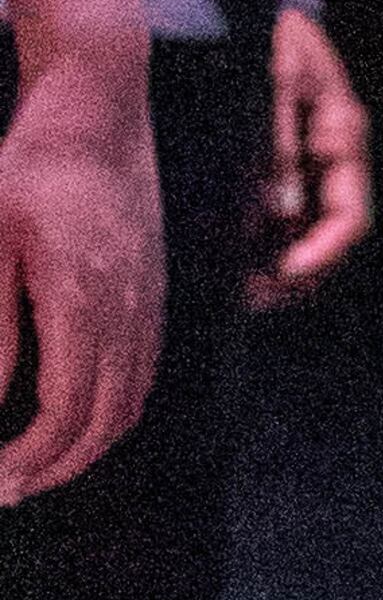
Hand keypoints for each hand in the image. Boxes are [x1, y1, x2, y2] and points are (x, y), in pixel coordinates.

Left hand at [0, 34, 160, 497]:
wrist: (100, 109)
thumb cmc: (31, 166)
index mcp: (85, 306)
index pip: (65, 414)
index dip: (29, 459)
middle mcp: (128, 315)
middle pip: (104, 422)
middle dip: (55, 467)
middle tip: (9, 490)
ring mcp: (148, 304)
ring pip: (129, 403)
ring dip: (86, 447)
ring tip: (41, 466)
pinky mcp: (152, 291)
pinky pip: (142, 374)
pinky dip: (111, 412)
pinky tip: (79, 415)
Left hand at [248, 1, 370, 300]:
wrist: (241, 2)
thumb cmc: (263, 31)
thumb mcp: (271, 78)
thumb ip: (276, 139)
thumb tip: (278, 207)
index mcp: (345, 136)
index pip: (350, 219)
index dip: (320, 256)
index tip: (282, 278)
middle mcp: (334, 157)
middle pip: (329, 238)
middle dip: (296, 275)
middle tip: (250, 298)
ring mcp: (308, 162)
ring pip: (304, 234)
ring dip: (275, 265)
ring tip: (233, 287)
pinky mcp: (280, 162)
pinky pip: (279, 216)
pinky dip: (259, 241)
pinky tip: (227, 256)